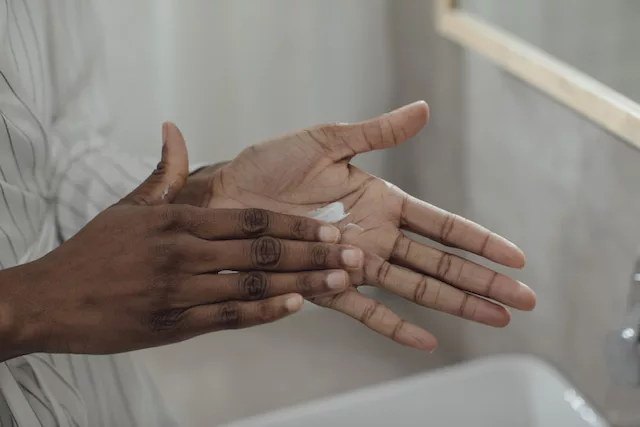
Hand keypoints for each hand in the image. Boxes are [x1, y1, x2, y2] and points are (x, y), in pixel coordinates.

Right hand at [0, 123, 360, 359]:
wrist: (51, 300)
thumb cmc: (94, 252)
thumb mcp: (128, 208)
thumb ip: (162, 174)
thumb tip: (173, 129)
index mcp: (177, 220)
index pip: (251, 218)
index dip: (297, 223)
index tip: (331, 226)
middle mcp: (183, 253)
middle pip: (263, 250)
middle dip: (313, 252)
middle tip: (353, 254)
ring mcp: (180, 291)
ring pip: (254, 284)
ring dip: (301, 283)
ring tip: (339, 281)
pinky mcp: (174, 326)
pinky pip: (229, 317)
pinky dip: (264, 312)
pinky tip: (294, 306)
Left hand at [179, 102, 535, 351]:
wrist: (224, 196)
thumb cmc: (270, 166)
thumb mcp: (328, 140)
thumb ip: (377, 133)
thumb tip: (424, 110)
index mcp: (381, 202)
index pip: (442, 224)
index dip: (479, 241)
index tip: (516, 257)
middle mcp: (375, 237)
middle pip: (439, 264)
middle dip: (482, 281)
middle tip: (523, 301)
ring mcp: (353, 264)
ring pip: (414, 288)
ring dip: (454, 304)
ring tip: (494, 319)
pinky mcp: (325, 284)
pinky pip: (365, 310)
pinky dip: (394, 326)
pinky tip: (426, 342)